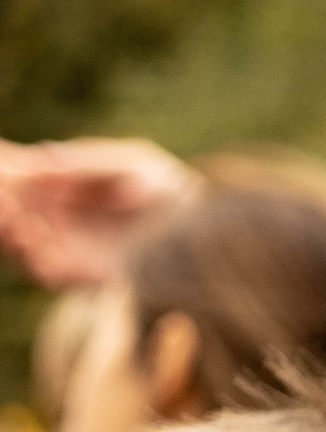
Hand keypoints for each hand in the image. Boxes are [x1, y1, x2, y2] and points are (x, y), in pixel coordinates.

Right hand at [0, 138, 198, 286]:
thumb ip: (86, 163)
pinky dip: (31, 254)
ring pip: (19, 240)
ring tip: (12, 214)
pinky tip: (32, 235)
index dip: (5, 167)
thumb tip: (41, 156)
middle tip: (2, 197)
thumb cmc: (166, 188)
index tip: (0, 163)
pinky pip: (42, 268)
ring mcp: (63, 245)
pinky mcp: (78, 275)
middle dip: (1, 202)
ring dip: (7, 228)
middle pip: (11, 208)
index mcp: (60, 182)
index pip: (18, 173)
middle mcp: (54, 215)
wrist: (199, 232)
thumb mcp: (129, 164)